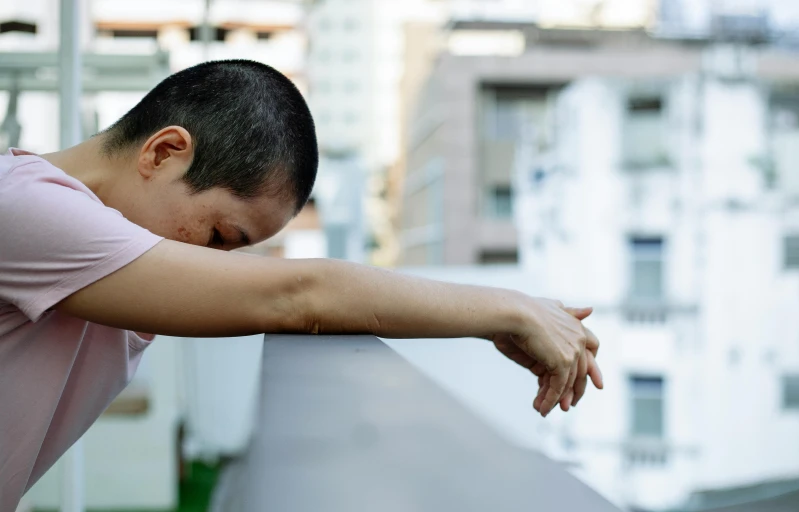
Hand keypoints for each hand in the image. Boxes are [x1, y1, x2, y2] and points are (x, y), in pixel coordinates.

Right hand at [489, 298, 602, 416]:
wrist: (514, 313)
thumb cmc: (525, 308)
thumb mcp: (551, 308)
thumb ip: (568, 312)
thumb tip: (590, 309)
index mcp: (577, 326)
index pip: (592, 347)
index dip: (592, 365)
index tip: (595, 382)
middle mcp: (579, 338)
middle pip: (583, 370)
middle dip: (576, 389)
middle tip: (570, 405)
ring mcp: (573, 351)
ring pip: (569, 381)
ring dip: (558, 399)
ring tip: (546, 409)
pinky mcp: (562, 362)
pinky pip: (559, 386)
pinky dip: (550, 399)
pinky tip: (542, 408)